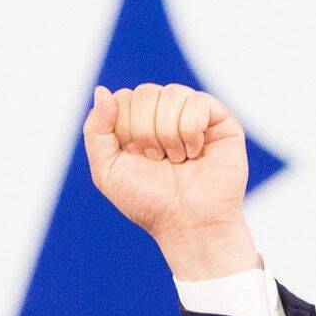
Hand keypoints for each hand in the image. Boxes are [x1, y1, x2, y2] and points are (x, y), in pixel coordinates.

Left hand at [85, 83, 260, 280]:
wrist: (187, 223)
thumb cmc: (149, 201)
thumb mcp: (107, 171)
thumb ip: (95, 131)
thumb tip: (101, 91)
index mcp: (137, 121)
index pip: (122, 98)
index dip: (124, 129)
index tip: (136, 157)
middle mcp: (165, 112)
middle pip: (145, 93)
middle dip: (145, 132)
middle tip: (157, 160)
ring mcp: (193, 113)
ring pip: (172, 94)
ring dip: (168, 135)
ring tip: (177, 159)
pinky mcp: (219, 119)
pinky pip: (197, 102)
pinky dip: (190, 132)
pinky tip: (195, 152)